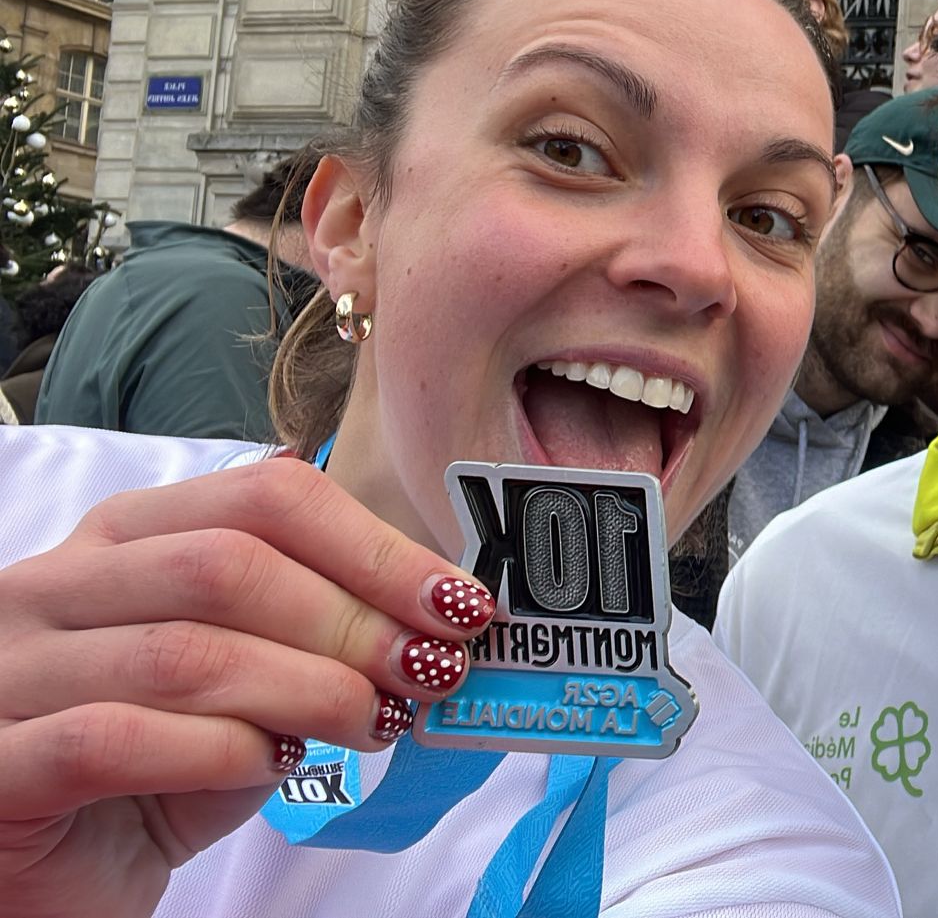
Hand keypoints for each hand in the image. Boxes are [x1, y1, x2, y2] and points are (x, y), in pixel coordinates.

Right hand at [0, 458, 494, 917]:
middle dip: (351, 618)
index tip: (456, 603)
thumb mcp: (251, 687)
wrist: (56, 878)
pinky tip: (278, 764)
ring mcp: (9, 673)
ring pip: (181, 651)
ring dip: (307, 688)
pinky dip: (220, 749)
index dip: (373, 548)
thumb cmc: (158, 770)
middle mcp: (52, 587)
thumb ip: (320, 639)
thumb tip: (440, 618)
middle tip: (428, 669)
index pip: (262, 497)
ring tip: (375, 722)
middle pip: (225, 564)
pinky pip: (115, 738)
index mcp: (123, 537)